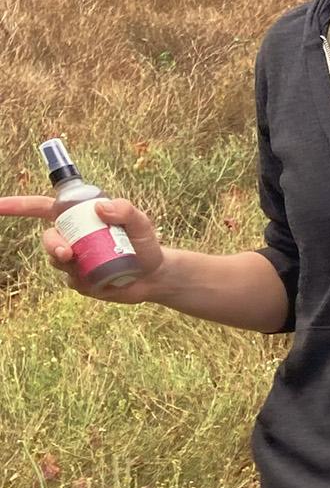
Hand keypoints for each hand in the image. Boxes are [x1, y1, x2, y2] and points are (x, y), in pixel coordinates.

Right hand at [0, 193, 166, 303]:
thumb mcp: (142, 224)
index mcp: (80, 217)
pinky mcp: (78, 280)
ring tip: (86, 266)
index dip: (17, 206)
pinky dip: (84, 280)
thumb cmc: (146, 245)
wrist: (154, 277)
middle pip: (47, 238)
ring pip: (56, 260)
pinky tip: (103, 281)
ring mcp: (73, 259)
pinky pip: (71, 280)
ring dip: (66, 263)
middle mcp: (72, 237)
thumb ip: (126, 210)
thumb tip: (100, 207)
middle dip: (51, 245)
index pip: (43, 208)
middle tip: (67, 253)